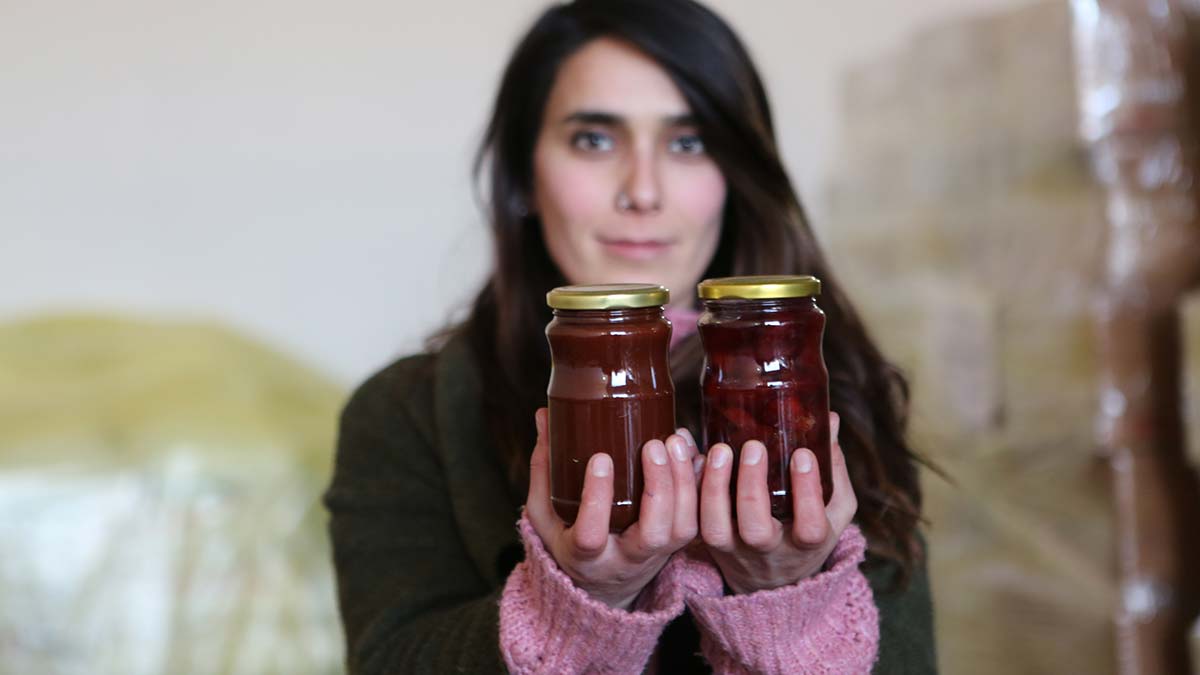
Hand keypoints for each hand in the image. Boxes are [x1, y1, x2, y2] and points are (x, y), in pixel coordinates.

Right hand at [525, 408, 699, 608]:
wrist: (603, 588)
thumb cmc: (568, 542)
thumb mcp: (544, 514)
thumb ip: (543, 468)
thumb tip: (543, 416)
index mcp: (585, 557)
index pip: (591, 535)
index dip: (597, 499)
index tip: (601, 458)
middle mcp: (624, 560)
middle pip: (652, 534)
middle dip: (658, 487)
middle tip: (652, 444)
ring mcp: (655, 556)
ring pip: (681, 528)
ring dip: (684, 484)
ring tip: (674, 441)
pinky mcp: (676, 547)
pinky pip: (697, 521)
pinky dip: (698, 486)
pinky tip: (693, 453)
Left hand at [697, 412, 856, 594]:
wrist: (774, 580)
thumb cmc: (806, 531)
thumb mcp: (833, 509)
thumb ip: (833, 468)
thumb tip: (831, 419)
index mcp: (805, 544)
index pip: (810, 528)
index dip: (807, 495)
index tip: (802, 455)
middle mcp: (768, 551)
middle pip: (756, 531)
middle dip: (752, 487)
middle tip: (754, 447)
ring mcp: (734, 549)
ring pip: (716, 528)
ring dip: (714, 488)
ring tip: (719, 449)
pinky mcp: (708, 542)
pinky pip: (692, 518)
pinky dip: (689, 485)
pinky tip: (691, 452)